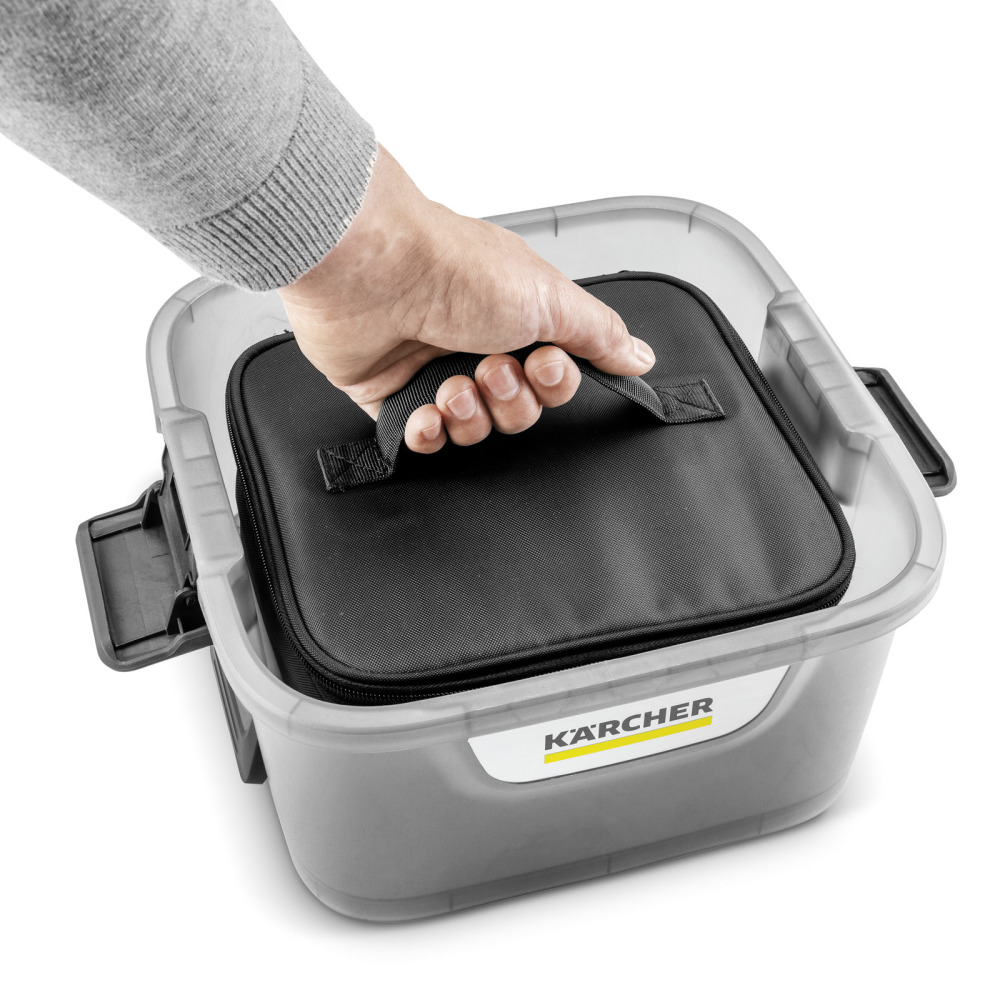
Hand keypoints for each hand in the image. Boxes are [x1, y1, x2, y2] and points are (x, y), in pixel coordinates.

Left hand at [277, 145, 654, 453]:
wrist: (372, 270)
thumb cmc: (452, 268)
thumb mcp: (549, 297)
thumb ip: (599, 332)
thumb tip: (639, 355)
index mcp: (517, 319)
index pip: (555, 380)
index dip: (554, 385)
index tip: (543, 362)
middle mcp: (477, 344)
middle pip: (519, 411)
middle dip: (509, 398)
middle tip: (491, 366)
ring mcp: (433, 371)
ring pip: (475, 428)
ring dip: (469, 412)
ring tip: (451, 382)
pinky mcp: (393, 395)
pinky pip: (424, 439)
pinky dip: (429, 431)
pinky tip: (426, 410)